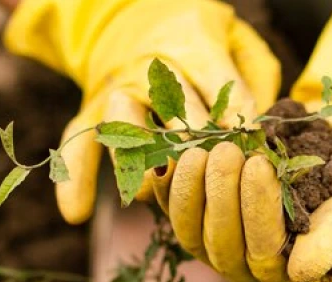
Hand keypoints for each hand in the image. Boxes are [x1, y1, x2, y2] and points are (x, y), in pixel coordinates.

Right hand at [2, 0, 279, 223]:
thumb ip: (253, 78)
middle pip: (167, 108)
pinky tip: (75, 213)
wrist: (137, 18)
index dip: (231, 112)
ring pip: (123, 128)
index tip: (247, 142)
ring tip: (149, 188)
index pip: (211, 79)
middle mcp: (148, 66)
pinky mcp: (94, 113)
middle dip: (192, 143)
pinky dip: (75, 178)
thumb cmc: (207, 40)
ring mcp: (118, 91)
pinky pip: (79, 144)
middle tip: (208, 170)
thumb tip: (257, 129)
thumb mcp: (239, 43)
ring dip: (138, 162)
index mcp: (188, 43)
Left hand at [152, 110, 331, 281]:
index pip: (266, 255)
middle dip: (222, 197)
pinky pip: (176, 214)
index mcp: (299, 279)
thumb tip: (299, 274)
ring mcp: (227, 250)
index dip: (257, 213)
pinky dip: (170, 187)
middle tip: (228, 151)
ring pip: (193, 235)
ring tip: (203, 150)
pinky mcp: (204, 223)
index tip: (260, 164)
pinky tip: (169, 157)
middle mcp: (258, 274)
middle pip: (224, 248)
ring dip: (193, 192)